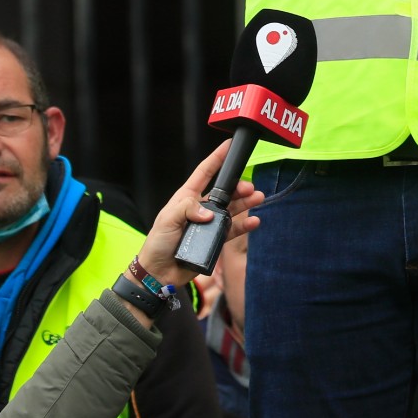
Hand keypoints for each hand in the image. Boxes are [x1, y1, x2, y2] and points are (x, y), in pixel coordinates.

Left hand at [136, 140, 263, 289]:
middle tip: (250, 187)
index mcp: (187, 197)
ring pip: (232, 208)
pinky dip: (245, 225)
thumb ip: (188, 209)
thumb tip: (210, 212)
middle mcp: (200, 207)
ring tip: (258, 198)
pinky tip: (254, 222)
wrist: (159, 272)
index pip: (205, 172)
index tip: (229, 145)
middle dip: (238, 186)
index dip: (217, 158)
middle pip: (224, 191)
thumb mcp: (168, 219)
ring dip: (246, 203)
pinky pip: (233, 229)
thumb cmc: (158, 243)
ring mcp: (208, 223)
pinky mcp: (214, 239)